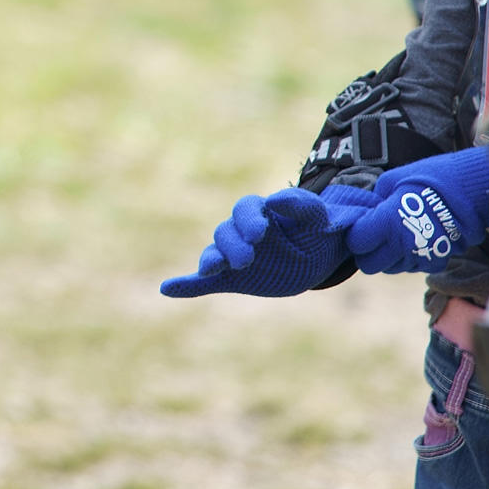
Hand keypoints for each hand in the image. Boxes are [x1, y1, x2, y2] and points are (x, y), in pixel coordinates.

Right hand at [160, 186, 372, 298]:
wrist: (319, 258)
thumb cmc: (320, 232)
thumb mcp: (320, 219)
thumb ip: (303, 206)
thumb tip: (275, 200)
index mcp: (262, 213)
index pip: (247, 209)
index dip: (250, 219)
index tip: (262, 232)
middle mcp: (242, 233)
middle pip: (226, 232)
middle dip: (233, 244)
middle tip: (247, 259)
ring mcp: (234, 256)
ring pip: (214, 254)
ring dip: (212, 260)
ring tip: (213, 270)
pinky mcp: (231, 279)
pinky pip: (203, 281)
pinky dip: (185, 285)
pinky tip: (167, 289)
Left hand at [346, 148, 488, 274]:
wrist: (474, 191)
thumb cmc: (433, 178)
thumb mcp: (395, 179)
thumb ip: (376, 199)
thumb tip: (368, 210)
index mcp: (387, 223)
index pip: (356, 244)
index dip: (356, 235)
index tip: (361, 226)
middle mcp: (401, 245)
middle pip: (369, 265)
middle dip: (368, 252)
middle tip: (374, 236)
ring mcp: (420, 257)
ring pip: (391, 268)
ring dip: (389, 256)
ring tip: (399, 234)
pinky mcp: (436, 262)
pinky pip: (413, 267)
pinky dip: (410, 258)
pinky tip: (416, 239)